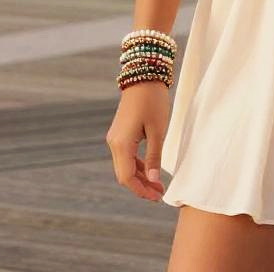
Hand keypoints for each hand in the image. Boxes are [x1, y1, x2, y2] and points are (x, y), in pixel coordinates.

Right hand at [105, 80, 171, 201]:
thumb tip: (154, 181)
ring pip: (125, 166)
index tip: (157, 197)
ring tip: (158, 185)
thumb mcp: (158, 130)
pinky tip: (150, 170)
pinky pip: (126, 156)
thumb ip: (154, 156)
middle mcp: (114, 143)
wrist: (143, 75)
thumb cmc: (153, 101)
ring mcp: (115, 138)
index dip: (141, 190)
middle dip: (141, 186)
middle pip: (124, 174)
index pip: (127, 178)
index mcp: (122, 144)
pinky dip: (137, 165)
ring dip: (140, 177)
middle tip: (160, 194)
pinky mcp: (120, 133)